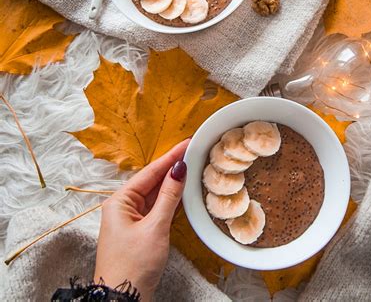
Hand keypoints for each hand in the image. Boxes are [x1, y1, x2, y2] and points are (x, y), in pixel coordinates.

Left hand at [94, 139, 188, 300]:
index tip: (186, 144)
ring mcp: (132, 220)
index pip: (150, 172)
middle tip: (192, 151)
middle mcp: (124, 207)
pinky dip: (170, 200)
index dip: (170, 157)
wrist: (122, 300)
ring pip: (156, 195)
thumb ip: (168, 197)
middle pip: (152, 181)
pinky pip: (158, 209)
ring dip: (173, 183)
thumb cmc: (133, 265)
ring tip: (191, 166)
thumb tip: (179, 170)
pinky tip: (183, 192)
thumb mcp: (155, 227)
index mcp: (120, 202)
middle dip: (172, 167)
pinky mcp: (141, 231)